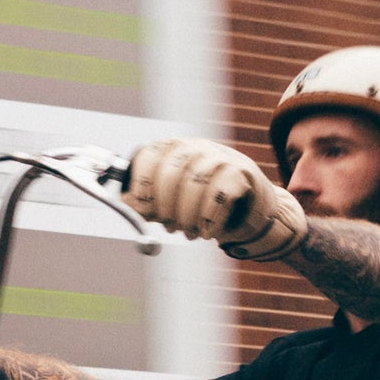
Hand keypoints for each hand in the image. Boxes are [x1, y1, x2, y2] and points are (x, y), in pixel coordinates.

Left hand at [124, 136, 309, 260]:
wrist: (251, 207)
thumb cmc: (205, 204)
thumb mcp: (173, 200)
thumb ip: (149, 201)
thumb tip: (127, 205)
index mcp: (174, 149)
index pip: (149, 155)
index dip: (141, 186)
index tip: (142, 212)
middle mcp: (196, 146)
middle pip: (171, 171)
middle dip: (166, 206)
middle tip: (169, 226)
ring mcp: (220, 157)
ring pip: (195, 183)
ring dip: (188, 215)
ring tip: (190, 232)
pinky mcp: (241, 172)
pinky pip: (221, 194)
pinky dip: (210, 218)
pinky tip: (209, 231)